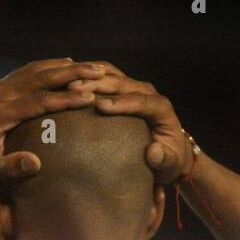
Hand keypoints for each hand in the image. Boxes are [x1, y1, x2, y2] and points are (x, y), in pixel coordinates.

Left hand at [0, 58, 105, 186]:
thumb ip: (8, 167)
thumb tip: (36, 163)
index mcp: (0, 112)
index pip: (40, 101)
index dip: (65, 99)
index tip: (90, 97)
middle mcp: (1, 94)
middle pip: (42, 78)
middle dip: (72, 74)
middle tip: (100, 71)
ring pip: (36, 70)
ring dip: (64, 66)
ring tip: (91, 65)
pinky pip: (27, 71)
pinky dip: (48, 66)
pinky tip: (65, 65)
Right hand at [67, 63, 193, 183]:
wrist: (170, 150)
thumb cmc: (169, 160)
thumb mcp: (170, 164)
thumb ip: (164, 159)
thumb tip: (153, 152)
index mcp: (161, 109)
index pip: (142, 101)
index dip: (122, 102)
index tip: (101, 106)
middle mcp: (148, 93)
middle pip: (124, 83)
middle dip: (99, 84)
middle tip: (75, 88)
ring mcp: (135, 88)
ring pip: (113, 75)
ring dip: (91, 76)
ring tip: (69, 82)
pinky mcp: (124, 89)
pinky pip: (106, 77)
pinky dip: (89, 75)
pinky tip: (71, 78)